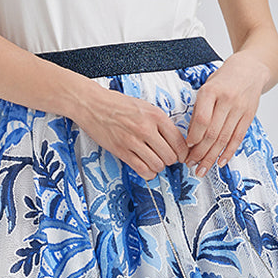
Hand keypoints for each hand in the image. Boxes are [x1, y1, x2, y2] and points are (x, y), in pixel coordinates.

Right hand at [73, 87, 189, 181]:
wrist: (93, 104)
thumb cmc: (117, 104)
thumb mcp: (145, 107)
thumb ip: (160, 123)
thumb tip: (174, 140)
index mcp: (156, 116)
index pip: (179, 141)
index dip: (183, 153)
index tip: (182, 156)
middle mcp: (146, 128)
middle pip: (170, 156)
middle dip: (170, 160)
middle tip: (166, 158)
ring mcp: (133, 141)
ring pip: (157, 165)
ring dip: (158, 167)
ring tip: (154, 161)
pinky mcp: (121, 151)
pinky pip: (142, 169)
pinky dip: (148, 173)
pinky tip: (147, 168)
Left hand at [182, 52, 269, 173]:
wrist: (251, 68)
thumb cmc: (224, 78)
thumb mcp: (207, 86)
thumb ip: (199, 108)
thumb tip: (190, 135)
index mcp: (211, 91)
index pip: (201, 120)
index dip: (194, 136)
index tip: (187, 147)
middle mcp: (226, 100)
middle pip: (212, 133)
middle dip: (200, 152)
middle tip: (191, 164)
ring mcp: (239, 109)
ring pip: (224, 139)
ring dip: (212, 157)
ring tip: (202, 168)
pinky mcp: (249, 116)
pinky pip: (238, 138)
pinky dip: (229, 152)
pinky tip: (220, 162)